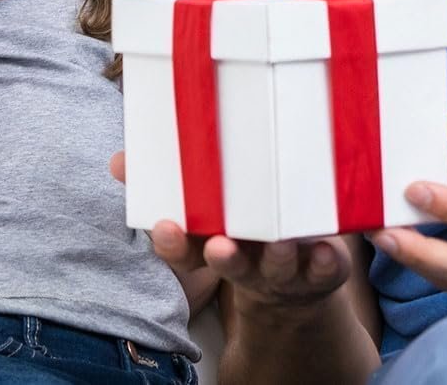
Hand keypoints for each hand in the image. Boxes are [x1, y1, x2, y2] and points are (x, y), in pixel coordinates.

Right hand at [106, 151, 335, 315]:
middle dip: (224, 257)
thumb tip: (119, 161)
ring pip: (278, 267)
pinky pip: (327, 270)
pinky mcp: (325, 270)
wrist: (296, 284)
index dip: (174, 244)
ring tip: (279, 243)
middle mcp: (248, 262)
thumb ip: (169, 181)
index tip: (166, 227)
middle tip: (218, 244)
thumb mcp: (207, 210)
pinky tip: (327, 251)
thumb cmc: (245, 229)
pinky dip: (326, 262)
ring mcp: (286, 270)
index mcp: (216, 246)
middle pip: (231, 264)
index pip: (187, 251)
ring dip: (277, 257)